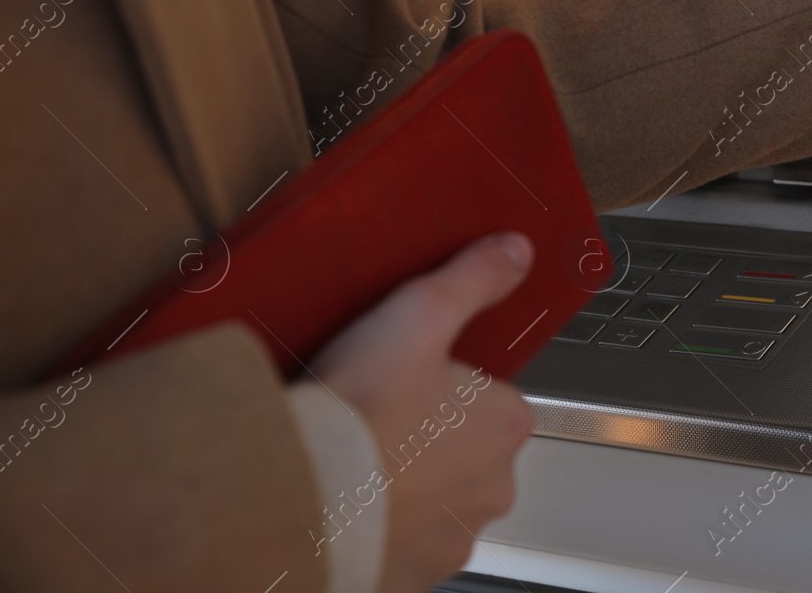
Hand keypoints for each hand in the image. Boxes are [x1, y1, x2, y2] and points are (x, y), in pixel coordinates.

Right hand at [313, 233, 537, 592]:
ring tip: (350, 460)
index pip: (493, 398)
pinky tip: (341, 502)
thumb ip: (472, 280)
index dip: (446, 384)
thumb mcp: (419, 315)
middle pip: (465, 451)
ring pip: (433, 502)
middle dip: (426, 439)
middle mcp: (492, 489)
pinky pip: (399, 546)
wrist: (297, 498)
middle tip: (372, 418)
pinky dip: (375, 528)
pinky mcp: (410, 577)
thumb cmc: (358, 413)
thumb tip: (514, 252)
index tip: (405, 381)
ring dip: (401, 487)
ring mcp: (452, 540)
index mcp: (506, 425)